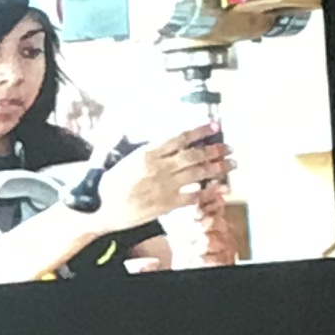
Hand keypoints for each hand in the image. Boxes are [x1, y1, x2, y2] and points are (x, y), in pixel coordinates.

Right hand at [91, 123, 228, 235]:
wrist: (103, 208)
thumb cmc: (110, 184)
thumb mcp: (124, 157)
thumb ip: (145, 148)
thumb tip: (159, 138)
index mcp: (148, 152)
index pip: (180, 137)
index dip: (200, 131)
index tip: (214, 125)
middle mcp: (159, 167)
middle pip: (194, 155)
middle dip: (215, 149)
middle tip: (229, 147)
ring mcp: (165, 186)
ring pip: (198, 174)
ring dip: (217, 167)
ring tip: (231, 164)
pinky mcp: (167, 204)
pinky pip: (193, 196)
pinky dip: (209, 192)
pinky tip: (221, 189)